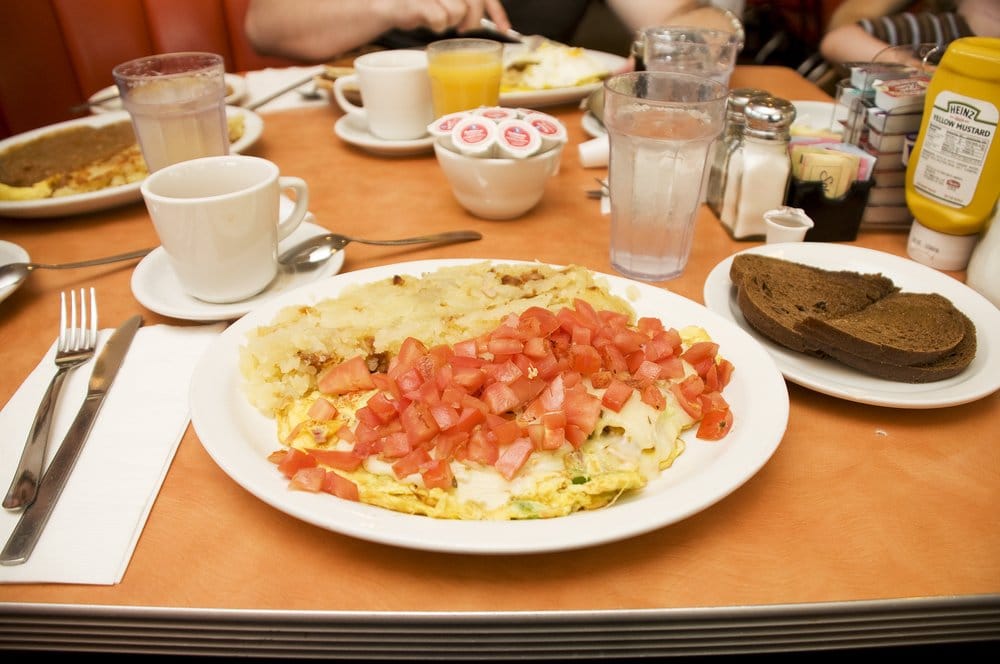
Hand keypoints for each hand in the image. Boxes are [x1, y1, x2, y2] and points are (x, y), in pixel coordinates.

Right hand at [393, 0, 509, 33]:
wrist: (390, 5)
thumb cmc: (420, 6)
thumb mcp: (449, 4)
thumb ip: (469, 6)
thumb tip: (495, 20)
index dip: (496, 10)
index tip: (504, 27)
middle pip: (473, 2)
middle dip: (473, 20)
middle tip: (464, 28)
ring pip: (457, 12)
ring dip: (450, 22)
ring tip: (438, 18)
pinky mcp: (421, 2)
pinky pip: (440, 19)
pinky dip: (435, 25)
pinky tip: (427, 20)